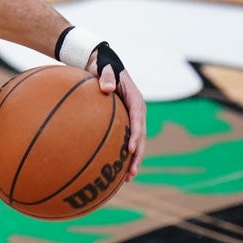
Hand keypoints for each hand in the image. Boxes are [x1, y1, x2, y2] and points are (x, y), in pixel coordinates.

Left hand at [88, 50, 146, 181]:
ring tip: (127, 179)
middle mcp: (137, 112)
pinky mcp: (123, 122)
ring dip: (132, 160)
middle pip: (141, 137)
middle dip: (137, 156)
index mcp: (136, 100)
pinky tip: (114, 170)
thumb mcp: (104, 67)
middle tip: (131, 173)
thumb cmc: (102, 66)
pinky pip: (123, 140)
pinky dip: (121, 154)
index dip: (136, 135)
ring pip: (135, 142)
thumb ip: (105, 76)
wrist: (102, 64)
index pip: (138, 120)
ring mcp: (131, 118)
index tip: (130, 149)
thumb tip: (106, 88)